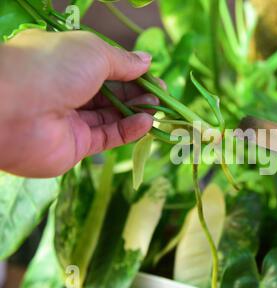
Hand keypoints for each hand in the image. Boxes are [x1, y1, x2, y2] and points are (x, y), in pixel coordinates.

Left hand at [0, 29, 158, 177]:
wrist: (12, 110)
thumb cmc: (51, 68)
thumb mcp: (93, 52)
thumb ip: (123, 61)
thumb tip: (146, 61)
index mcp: (67, 62)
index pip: (107, 68)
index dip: (133, 73)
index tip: (155, 79)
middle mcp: (68, 90)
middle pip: (112, 94)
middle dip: (138, 94)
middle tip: (162, 97)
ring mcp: (72, 119)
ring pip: (111, 116)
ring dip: (137, 111)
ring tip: (158, 109)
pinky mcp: (76, 145)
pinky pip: (107, 136)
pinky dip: (128, 130)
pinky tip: (146, 123)